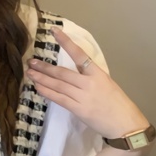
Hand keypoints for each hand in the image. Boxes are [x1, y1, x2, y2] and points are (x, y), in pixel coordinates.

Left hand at [25, 27, 148, 138]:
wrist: (125, 124)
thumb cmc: (117, 103)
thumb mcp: (106, 83)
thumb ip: (89, 77)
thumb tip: (71, 74)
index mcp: (97, 73)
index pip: (79, 54)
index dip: (66, 42)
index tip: (54, 31)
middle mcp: (89, 82)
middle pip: (62, 72)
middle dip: (44, 67)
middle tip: (31, 61)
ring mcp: (83, 96)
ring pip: (57, 85)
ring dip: (41, 79)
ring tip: (30, 73)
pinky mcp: (78, 109)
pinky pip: (59, 98)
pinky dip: (47, 92)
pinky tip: (37, 88)